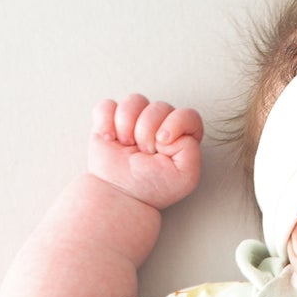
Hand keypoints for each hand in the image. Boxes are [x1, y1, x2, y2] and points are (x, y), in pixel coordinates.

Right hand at [88, 94, 203, 210]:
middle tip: (144, 154)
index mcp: (181, 136)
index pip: (188, 114)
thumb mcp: (185, 176)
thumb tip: (169, 128)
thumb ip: (191, 148)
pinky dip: (105, 122)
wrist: (122, 195)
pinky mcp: (111, 119)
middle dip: (148, 131)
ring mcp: (135, 119)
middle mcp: (160, 124)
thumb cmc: (153, 187)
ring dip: (127, 125)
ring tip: (127, 146)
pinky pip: (107, 105)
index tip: (162, 142)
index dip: (175, 123)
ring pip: (134, 100)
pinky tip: (110, 140)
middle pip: (159, 106)